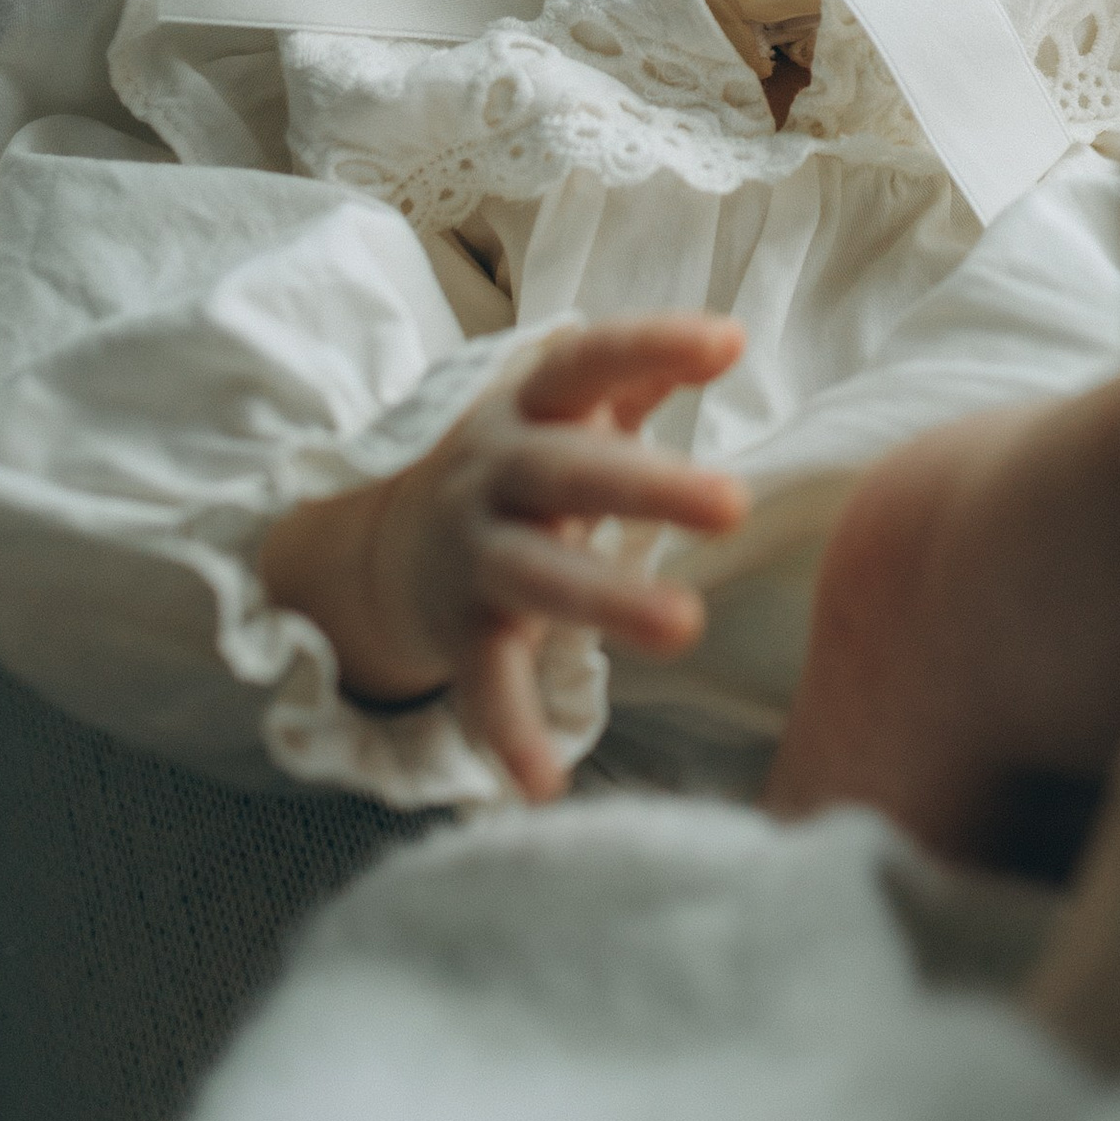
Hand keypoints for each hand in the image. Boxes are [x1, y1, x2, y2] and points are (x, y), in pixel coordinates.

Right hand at [261, 317, 747, 798]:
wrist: (384, 539)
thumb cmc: (521, 461)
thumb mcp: (563, 407)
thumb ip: (640, 374)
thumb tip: (728, 336)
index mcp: (532, 405)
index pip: (590, 360)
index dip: (654, 345)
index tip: (730, 341)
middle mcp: (496, 471)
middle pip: (569, 472)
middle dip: (648, 485)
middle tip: (734, 505)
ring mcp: (475, 553)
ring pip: (537, 574)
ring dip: (607, 600)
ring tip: (683, 627)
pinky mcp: (461, 632)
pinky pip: (484, 682)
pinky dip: (510, 732)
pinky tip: (546, 784)